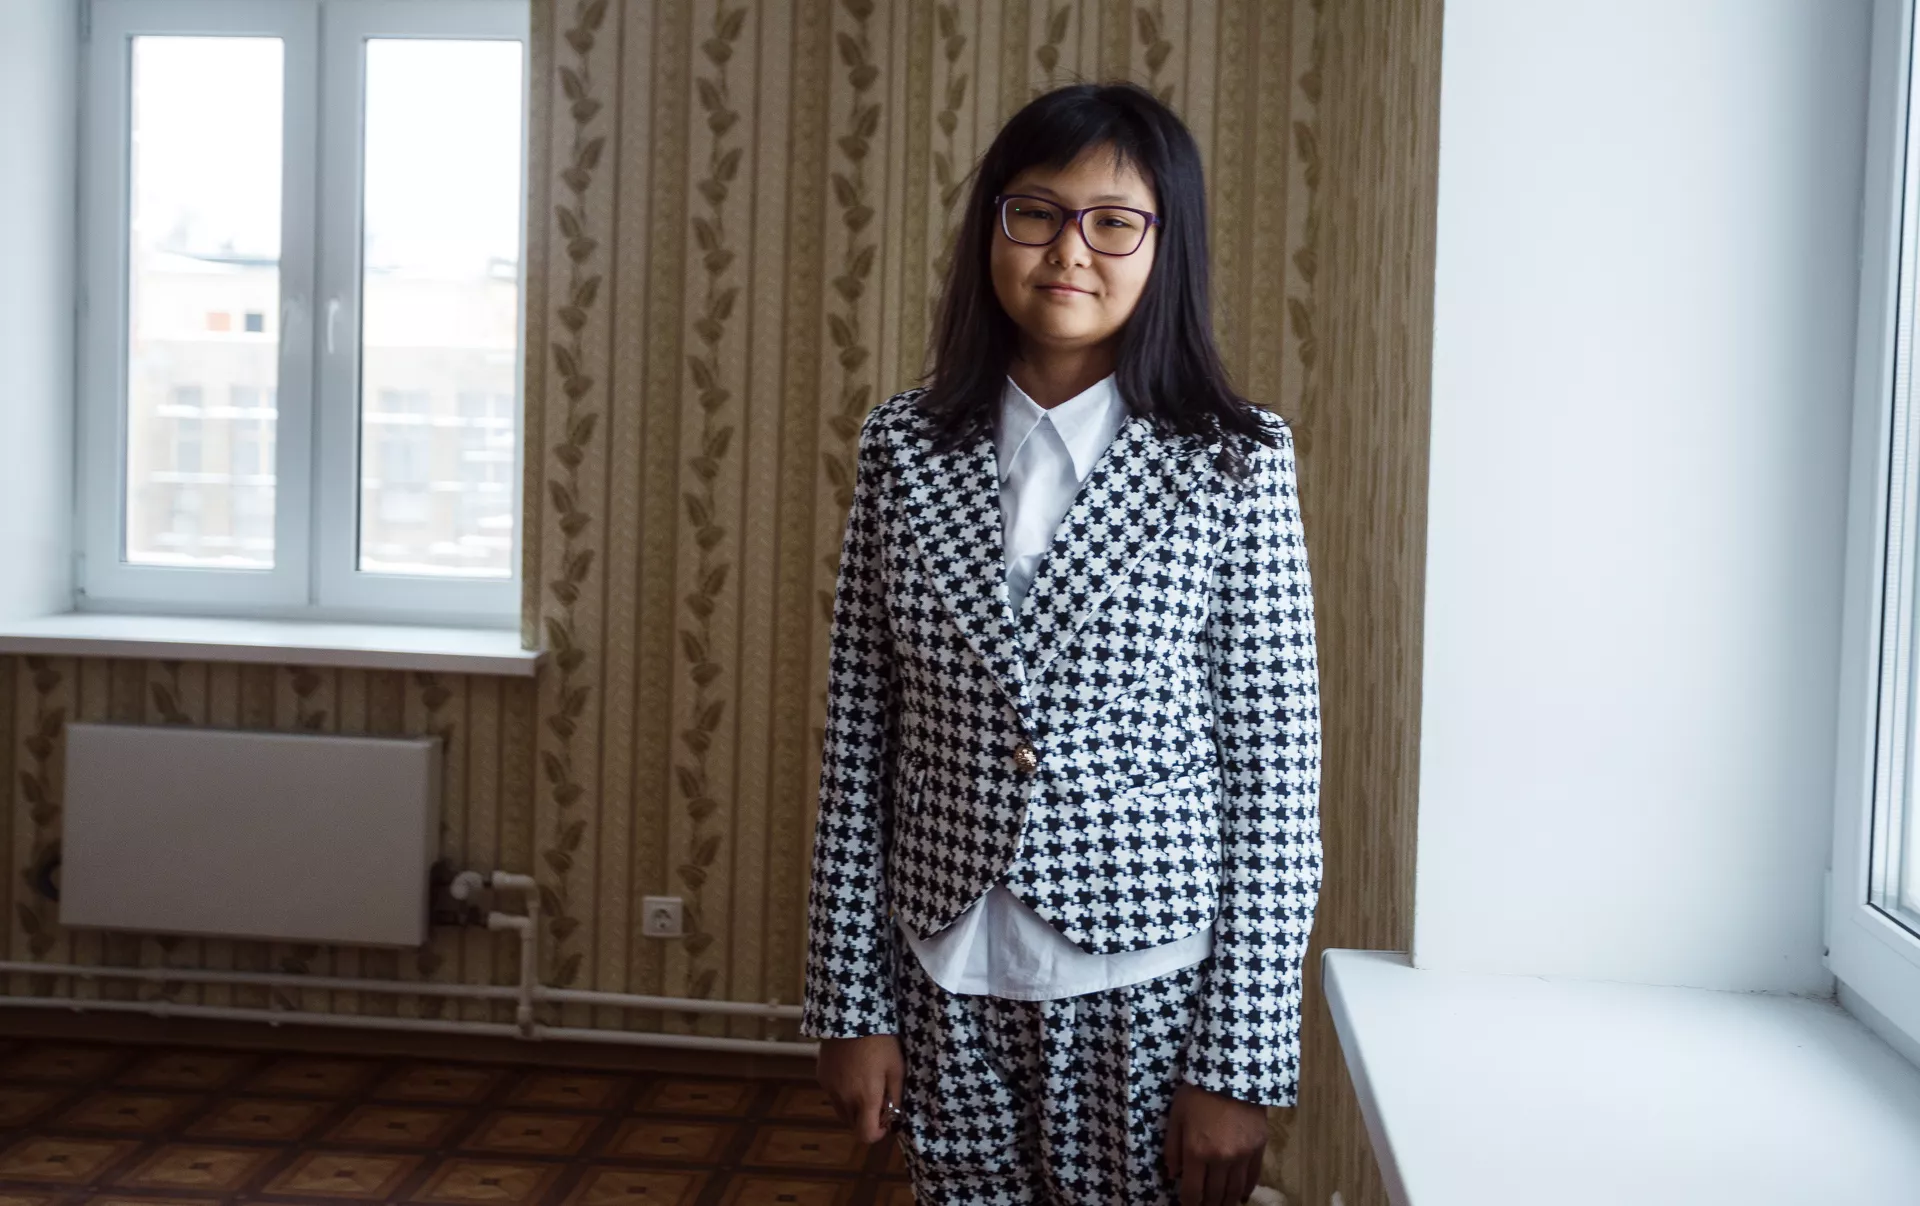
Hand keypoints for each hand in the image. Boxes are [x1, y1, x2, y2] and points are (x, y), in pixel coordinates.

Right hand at [816, 1034, 904, 1143]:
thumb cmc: (881, 1042)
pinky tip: (851, 1072)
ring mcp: (830, 1088)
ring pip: (841, 1111)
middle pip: (853, 1125)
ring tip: (864, 1085)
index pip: (865, 1135)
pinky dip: (842, 1092)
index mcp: (865, 1099)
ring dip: (853, 1108)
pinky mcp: (821, 1077)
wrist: (850, 1016)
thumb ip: (896, 1098)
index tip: (885, 1122)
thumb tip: (894, 1118)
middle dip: (866, 1120)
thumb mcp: (897, 1069)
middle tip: (877, 1100)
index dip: (876, 1134)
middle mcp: (844, 1099)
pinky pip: (833, 1095)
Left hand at [1165, 1082, 1267, 1205]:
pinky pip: (1253, 1177)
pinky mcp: (1259, 1148)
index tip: (1187, 1205)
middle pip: (1215, 1195)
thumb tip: (1173, 1175)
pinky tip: (1241, 1196)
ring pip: (1235, 1191)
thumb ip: (1172, 1148)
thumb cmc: (1197, 1092)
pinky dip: (1246, 1190)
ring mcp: (1243, 1155)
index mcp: (1197, 1152)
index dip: (1188, 1204)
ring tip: (1220, 1204)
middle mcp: (1221, 1159)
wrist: (1232, 1071)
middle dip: (1207, 1205)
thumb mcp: (1176, 1116)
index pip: (1192, 1192)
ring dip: (1227, 1202)